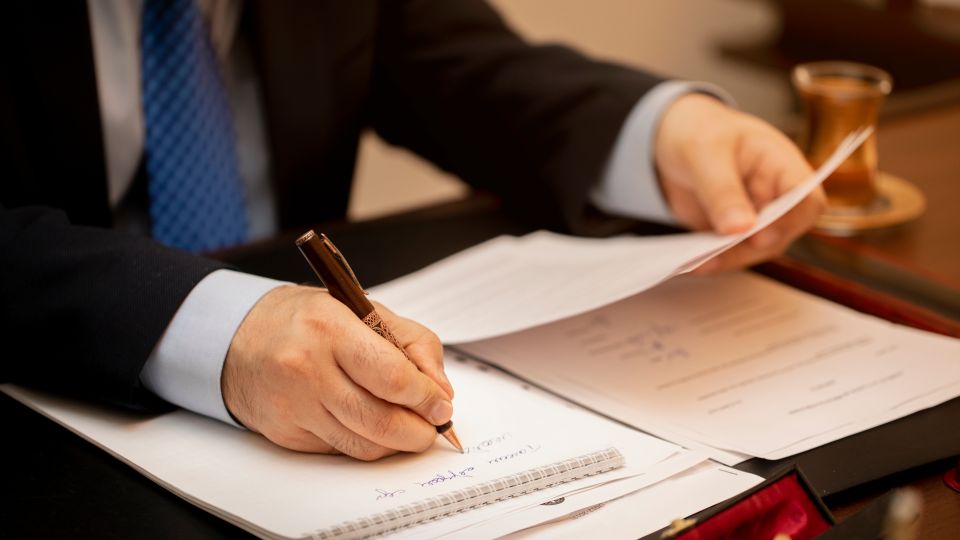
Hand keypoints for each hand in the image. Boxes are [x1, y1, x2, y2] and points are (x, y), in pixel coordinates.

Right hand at [221, 285, 453, 459]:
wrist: (238, 338)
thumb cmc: (306, 321)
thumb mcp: (362, 309)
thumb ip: (412, 343)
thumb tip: (440, 390)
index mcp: (330, 329)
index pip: (392, 377)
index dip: (426, 398)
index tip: (442, 405)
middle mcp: (307, 370)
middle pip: (381, 421)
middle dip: (420, 431)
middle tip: (434, 426)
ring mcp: (294, 406)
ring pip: (364, 445)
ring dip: (397, 443)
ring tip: (409, 427)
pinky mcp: (286, 434)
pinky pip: (340, 450)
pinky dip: (365, 443)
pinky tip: (370, 425)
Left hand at [655, 93, 824, 271]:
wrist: (671, 138)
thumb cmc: (699, 131)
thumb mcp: (705, 153)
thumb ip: (722, 190)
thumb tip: (739, 229)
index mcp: (781, 164)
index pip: (806, 199)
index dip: (789, 221)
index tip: (759, 236)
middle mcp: (775, 194)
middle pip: (782, 233)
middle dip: (751, 247)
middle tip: (714, 255)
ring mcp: (755, 216)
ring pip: (755, 249)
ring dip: (729, 259)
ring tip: (696, 263)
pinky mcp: (732, 231)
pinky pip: (729, 252)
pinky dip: (712, 260)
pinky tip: (691, 264)